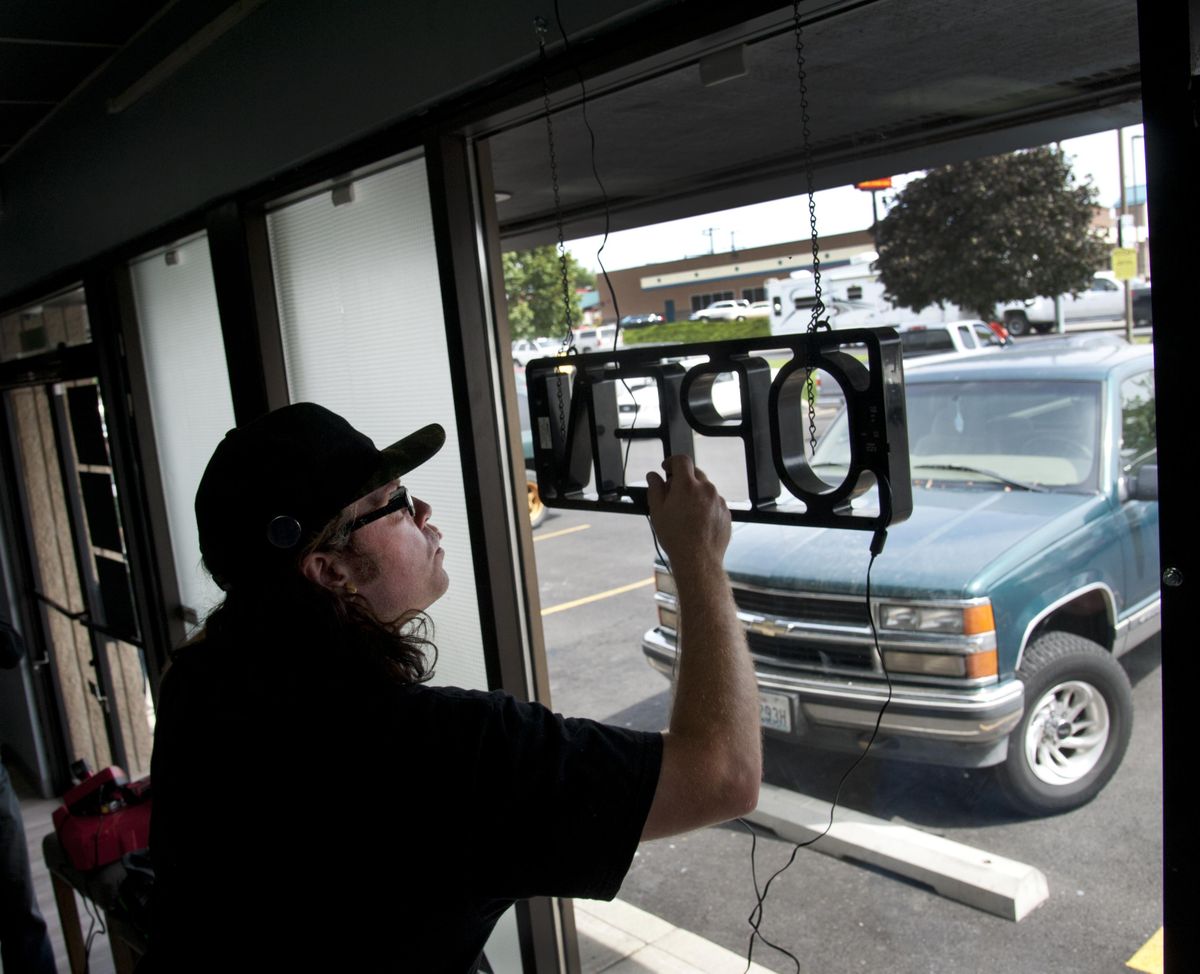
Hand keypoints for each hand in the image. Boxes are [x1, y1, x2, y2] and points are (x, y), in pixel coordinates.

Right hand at [646, 455, 730, 575]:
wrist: (698, 560)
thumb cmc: (676, 537)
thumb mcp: (657, 511)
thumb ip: (655, 489)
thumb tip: (653, 476)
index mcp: (688, 485)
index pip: (682, 460)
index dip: (672, 462)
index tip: (666, 469)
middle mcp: (706, 489)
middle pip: (695, 473)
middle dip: (683, 479)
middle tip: (672, 494)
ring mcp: (719, 501)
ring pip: (705, 489)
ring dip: (695, 494)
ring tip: (685, 513)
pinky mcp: (726, 513)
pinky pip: (714, 503)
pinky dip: (705, 506)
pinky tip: (697, 522)